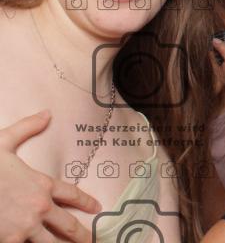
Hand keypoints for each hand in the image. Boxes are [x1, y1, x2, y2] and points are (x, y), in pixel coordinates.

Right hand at [0, 111, 100, 242]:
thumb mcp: (3, 141)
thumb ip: (27, 128)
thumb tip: (47, 113)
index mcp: (41, 184)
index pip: (72, 194)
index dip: (86, 202)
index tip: (97, 207)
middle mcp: (39, 208)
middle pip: (68, 225)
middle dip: (81, 234)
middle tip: (92, 240)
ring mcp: (24, 227)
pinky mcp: (9, 241)